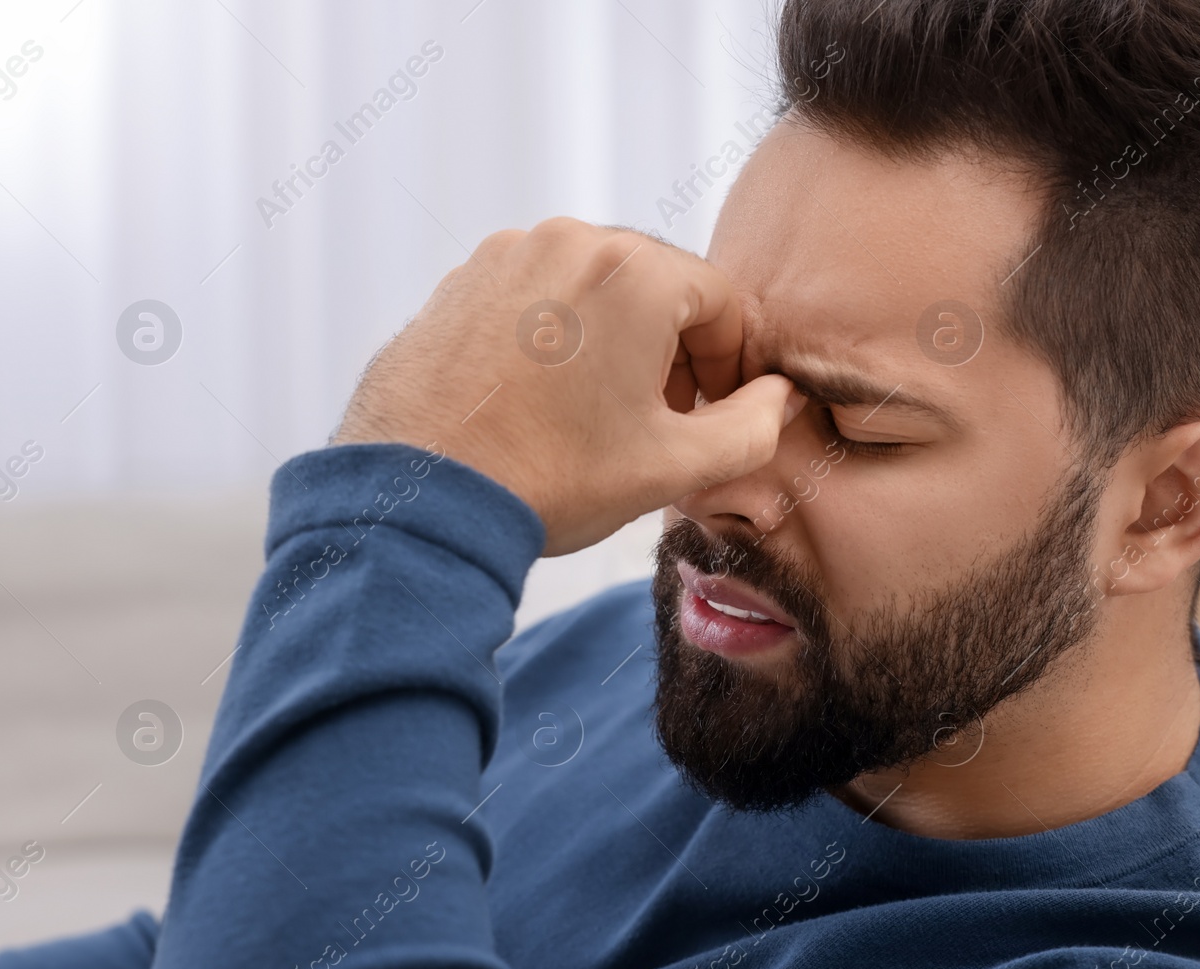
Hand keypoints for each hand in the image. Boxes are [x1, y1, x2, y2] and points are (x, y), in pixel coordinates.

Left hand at [332, 217, 803, 555]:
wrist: (420, 497)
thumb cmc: (550, 478)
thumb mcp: (675, 466)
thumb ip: (752, 427)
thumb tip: (778, 397)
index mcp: (634, 271)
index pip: (723, 303)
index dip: (733, 367)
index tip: (716, 417)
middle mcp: (571, 239)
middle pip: (660, 287)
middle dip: (676, 351)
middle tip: (664, 422)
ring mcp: (508, 254)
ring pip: (596, 290)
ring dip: (618, 343)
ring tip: (602, 416)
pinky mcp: (463, 279)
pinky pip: (539, 296)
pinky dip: (560, 337)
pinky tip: (547, 402)